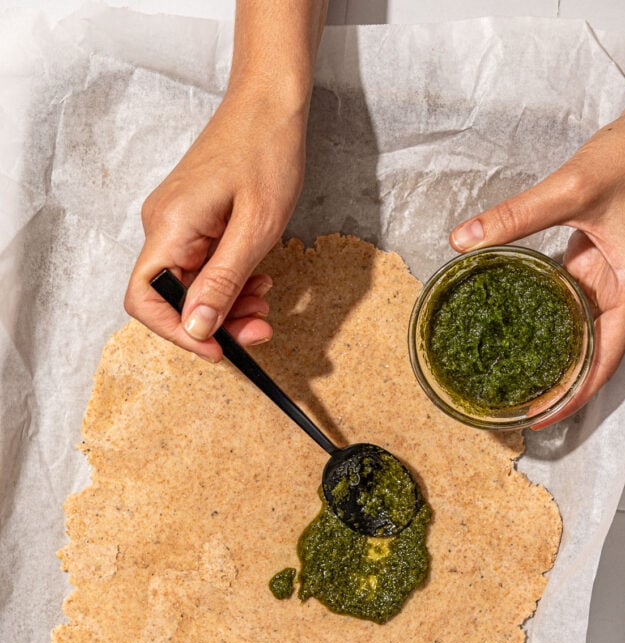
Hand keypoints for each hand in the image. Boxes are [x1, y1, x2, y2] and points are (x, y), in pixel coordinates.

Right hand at [124, 85, 307, 361]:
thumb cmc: (266, 151)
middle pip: (173, 299)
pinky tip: (259, 282)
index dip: (177, 333)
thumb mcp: (255, 227)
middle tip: (260, 329)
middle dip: (217, 323)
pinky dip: (231, 283)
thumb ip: (223, 282)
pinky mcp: (193, 222)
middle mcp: (164, 227)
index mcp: (170, 227)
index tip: (217, 349)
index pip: (146, 299)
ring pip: (192, 287)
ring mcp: (177, 224)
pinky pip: (204, 267)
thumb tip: (196, 329)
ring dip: (228, 306)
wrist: (270, 103)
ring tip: (265, 305)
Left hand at [450, 88, 624, 427]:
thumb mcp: (573, 188)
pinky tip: (519, 329)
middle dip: (558, 384)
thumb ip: (517, 216)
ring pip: (581, 332)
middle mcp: (623, 292)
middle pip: (592, 355)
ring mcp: (609, 279)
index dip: (574, 394)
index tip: (542, 419)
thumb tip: (465, 240)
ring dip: (552, 356)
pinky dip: (548, 320)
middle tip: (514, 406)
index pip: (605, 359)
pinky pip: (570, 303)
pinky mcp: (595, 264)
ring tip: (513, 379)